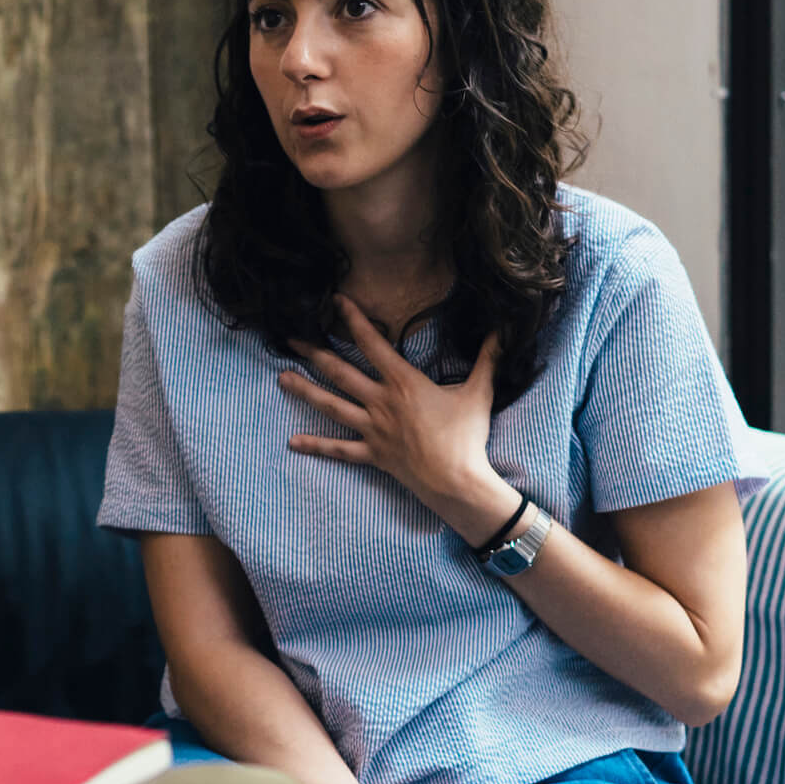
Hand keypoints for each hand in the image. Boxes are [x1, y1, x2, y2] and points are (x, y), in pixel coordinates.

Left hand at [279, 296, 514, 544]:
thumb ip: (488, 358)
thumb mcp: (479, 392)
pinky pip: (339, 449)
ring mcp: (372, 429)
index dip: (353, 320)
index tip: (335, 302)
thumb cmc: (467, 437)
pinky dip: (316, 445)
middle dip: (313, 353)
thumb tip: (503, 329)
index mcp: (403, 382)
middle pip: (340, 372)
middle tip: (289, 339)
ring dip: (305, 391)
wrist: (457, 481)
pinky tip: (293, 442)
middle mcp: (381, 402)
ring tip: (281, 378)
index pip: (372, 343)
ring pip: (331, 406)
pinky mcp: (371, 454)